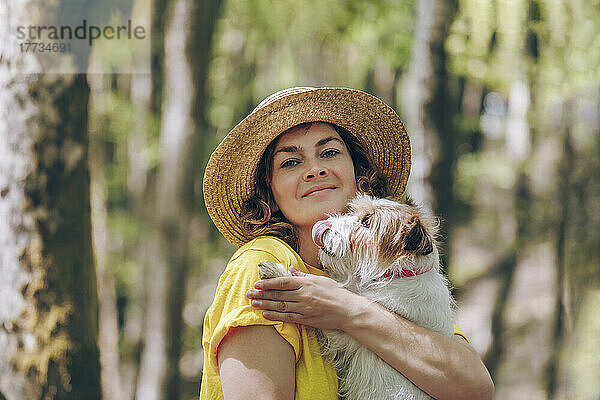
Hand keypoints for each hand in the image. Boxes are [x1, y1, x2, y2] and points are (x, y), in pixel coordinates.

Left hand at [246, 267, 360, 329]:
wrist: (348, 310)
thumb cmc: (336, 292)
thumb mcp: (320, 279)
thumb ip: (303, 275)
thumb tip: (290, 269)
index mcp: (307, 283)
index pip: (283, 282)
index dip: (268, 283)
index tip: (257, 283)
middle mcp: (304, 295)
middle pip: (279, 294)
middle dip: (262, 294)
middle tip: (248, 294)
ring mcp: (305, 308)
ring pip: (281, 306)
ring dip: (265, 305)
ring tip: (253, 304)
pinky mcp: (307, 319)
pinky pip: (288, 317)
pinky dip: (276, 316)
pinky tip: (266, 314)